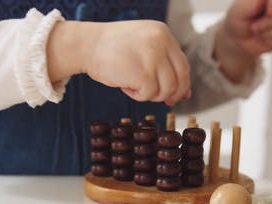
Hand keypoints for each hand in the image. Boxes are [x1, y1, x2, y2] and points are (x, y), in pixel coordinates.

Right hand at [47, 20, 190, 105]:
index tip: (176, 95)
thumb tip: (185, 93)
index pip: (183, 64)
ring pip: (166, 89)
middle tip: (163, 101)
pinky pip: (149, 94)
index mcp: (162, 33)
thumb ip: (163, 64)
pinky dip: (137, 96)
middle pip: (179, 79)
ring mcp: (154, 57)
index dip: (182, 83)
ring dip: (150, 94)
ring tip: (133, 85)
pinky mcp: (144, 73)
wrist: (85, 45)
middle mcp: (161, 42)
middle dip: (171, 94)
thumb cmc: (110, 49)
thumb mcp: (142, 48)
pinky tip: (125, 85)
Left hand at [215, 0, 271, 82]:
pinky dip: (270, 41)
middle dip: (263, 25)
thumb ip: (250, 5)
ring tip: (258, 31)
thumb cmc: (239, 21)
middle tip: (253, 26)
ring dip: (265, 34)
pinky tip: (265, 37)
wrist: (240, 38)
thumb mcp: (239, 12)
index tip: (269, 12)